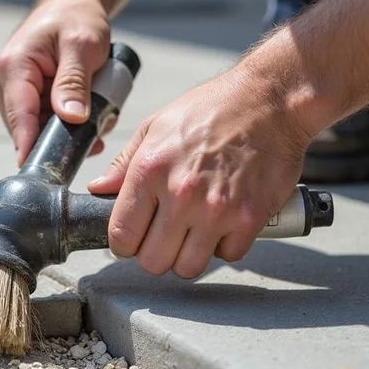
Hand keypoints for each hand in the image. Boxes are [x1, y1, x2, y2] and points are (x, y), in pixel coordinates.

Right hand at [0, 0, 112, 165]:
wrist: (69, 5)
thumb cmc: (76, 18)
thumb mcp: (83, 45)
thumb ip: (74, 82)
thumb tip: (70, 118)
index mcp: (13, 67)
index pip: (21, 117)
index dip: (31, 147)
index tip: (43, 173)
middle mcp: (2, 82)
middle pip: (30, 128)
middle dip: (63, 134)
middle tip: (100, 125)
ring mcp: (9, 91)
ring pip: (38, 128)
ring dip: (68, 127)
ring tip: (99, 110)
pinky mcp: (20, 97)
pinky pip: (42, 121)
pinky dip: (65, 120)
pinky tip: (85, 109)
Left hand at [87, 70, 311, 277]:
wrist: (269, 101)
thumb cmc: (213, 109)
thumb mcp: (155, 126)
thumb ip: (124, 164)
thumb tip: (99, 189)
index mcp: (150, 170)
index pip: (121, 236)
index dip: (123, 243)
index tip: (132, 238)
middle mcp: (181, 194)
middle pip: (153, 261)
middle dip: (153, 254)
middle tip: (163, 236)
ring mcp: (217, 210)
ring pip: (188, 267)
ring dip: (187, 255)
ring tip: (192, 231)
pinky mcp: (250, 218)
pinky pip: (227, 256)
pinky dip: (224, 246)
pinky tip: (223, 223)